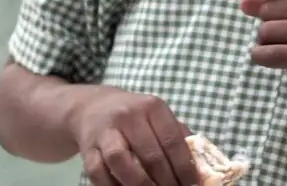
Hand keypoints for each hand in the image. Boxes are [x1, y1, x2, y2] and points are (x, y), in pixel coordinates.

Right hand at [67, 86, 199, 185]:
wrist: (94, 108)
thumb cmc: (135, 116)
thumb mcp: (157, 116)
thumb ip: (177, 135)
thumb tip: (198, 165)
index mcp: (153, 107)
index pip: (172, 140)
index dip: (184, 166)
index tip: (193, 184)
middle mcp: (129, 116)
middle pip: (150, 154)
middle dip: (166, 180)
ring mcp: (106, 132)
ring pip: (121, 162)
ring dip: (140, 184)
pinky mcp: (88, 148)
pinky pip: (98, 173)